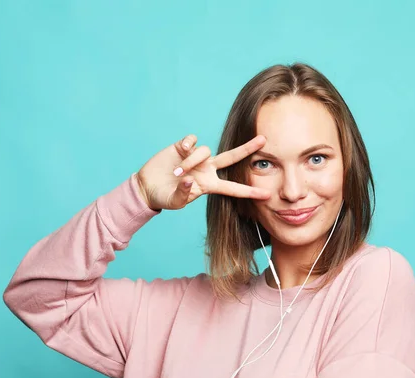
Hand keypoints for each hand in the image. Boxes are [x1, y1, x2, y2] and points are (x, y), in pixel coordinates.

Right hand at [136, 134, 270, 210]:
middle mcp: (207, 169)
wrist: (147, 186)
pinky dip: (188, 145)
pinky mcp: (183, 147)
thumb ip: (183, 195)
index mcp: (209, 185)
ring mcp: (196, 157)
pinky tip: (180, 151)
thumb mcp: (175, 202)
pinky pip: (192, 140)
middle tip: (264, 139)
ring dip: (192, 161)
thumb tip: (188, 180)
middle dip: (247, 148)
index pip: (233, 188)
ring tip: (177, 172)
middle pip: (232, 157)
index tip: (266, 195)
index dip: (249, 192)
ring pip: (205, 150)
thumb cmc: (165, 197)